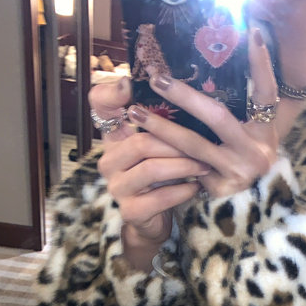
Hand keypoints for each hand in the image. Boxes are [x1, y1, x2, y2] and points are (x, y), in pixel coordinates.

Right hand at [89, 77, 209, 265]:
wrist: (153, 220)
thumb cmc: (161, 178)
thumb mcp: (160, 146)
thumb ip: (162, 120)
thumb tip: (178, 87)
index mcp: (113, 139)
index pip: (99, 105)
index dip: (112, 93)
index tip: (131, 85)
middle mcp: (108, 160)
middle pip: (141, 142)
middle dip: (177, 143)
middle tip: (205, 145)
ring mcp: (116, 187)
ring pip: (152, 169)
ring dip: (184, 167)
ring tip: (205, 166)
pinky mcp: (130, 211)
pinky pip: (159, 198)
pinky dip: (182, 191)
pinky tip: (197, 188)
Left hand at [126, 28, 278, 200]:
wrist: (247, 204)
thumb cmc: (242, 157)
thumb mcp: (248, 132)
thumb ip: (238, 106)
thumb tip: (212, 66)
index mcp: (266, 131)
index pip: (266, 92)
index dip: (261, 65)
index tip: (253, 33)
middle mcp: (256, 152)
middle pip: (217, 116)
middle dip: (184, 96)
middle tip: (157, 79)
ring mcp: (238, 173)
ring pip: (193, 146)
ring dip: (161, 127)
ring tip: (136, 111)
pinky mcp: (220, 191)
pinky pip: (186, 168)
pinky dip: (164, 155)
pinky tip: (143, 145)